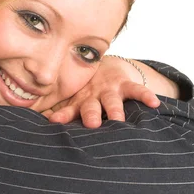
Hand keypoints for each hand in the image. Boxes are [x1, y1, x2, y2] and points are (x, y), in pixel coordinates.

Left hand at [41, 56, 160, 127]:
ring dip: (115, 109)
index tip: (54, 122)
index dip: (62, 116)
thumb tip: (39, 125)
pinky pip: (137, 90)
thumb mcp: (73, 101)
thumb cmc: (86, 93)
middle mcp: (93, 96)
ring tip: (118, 119)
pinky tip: (154, 103)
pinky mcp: (126, 85)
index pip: (69, 111)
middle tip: (91, 124)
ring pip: (113, 101)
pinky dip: (145, 96)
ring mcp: (110, 90)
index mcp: (79, 102)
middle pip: (91, 107)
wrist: (105, 67)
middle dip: (91, 115)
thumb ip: (59, 114)